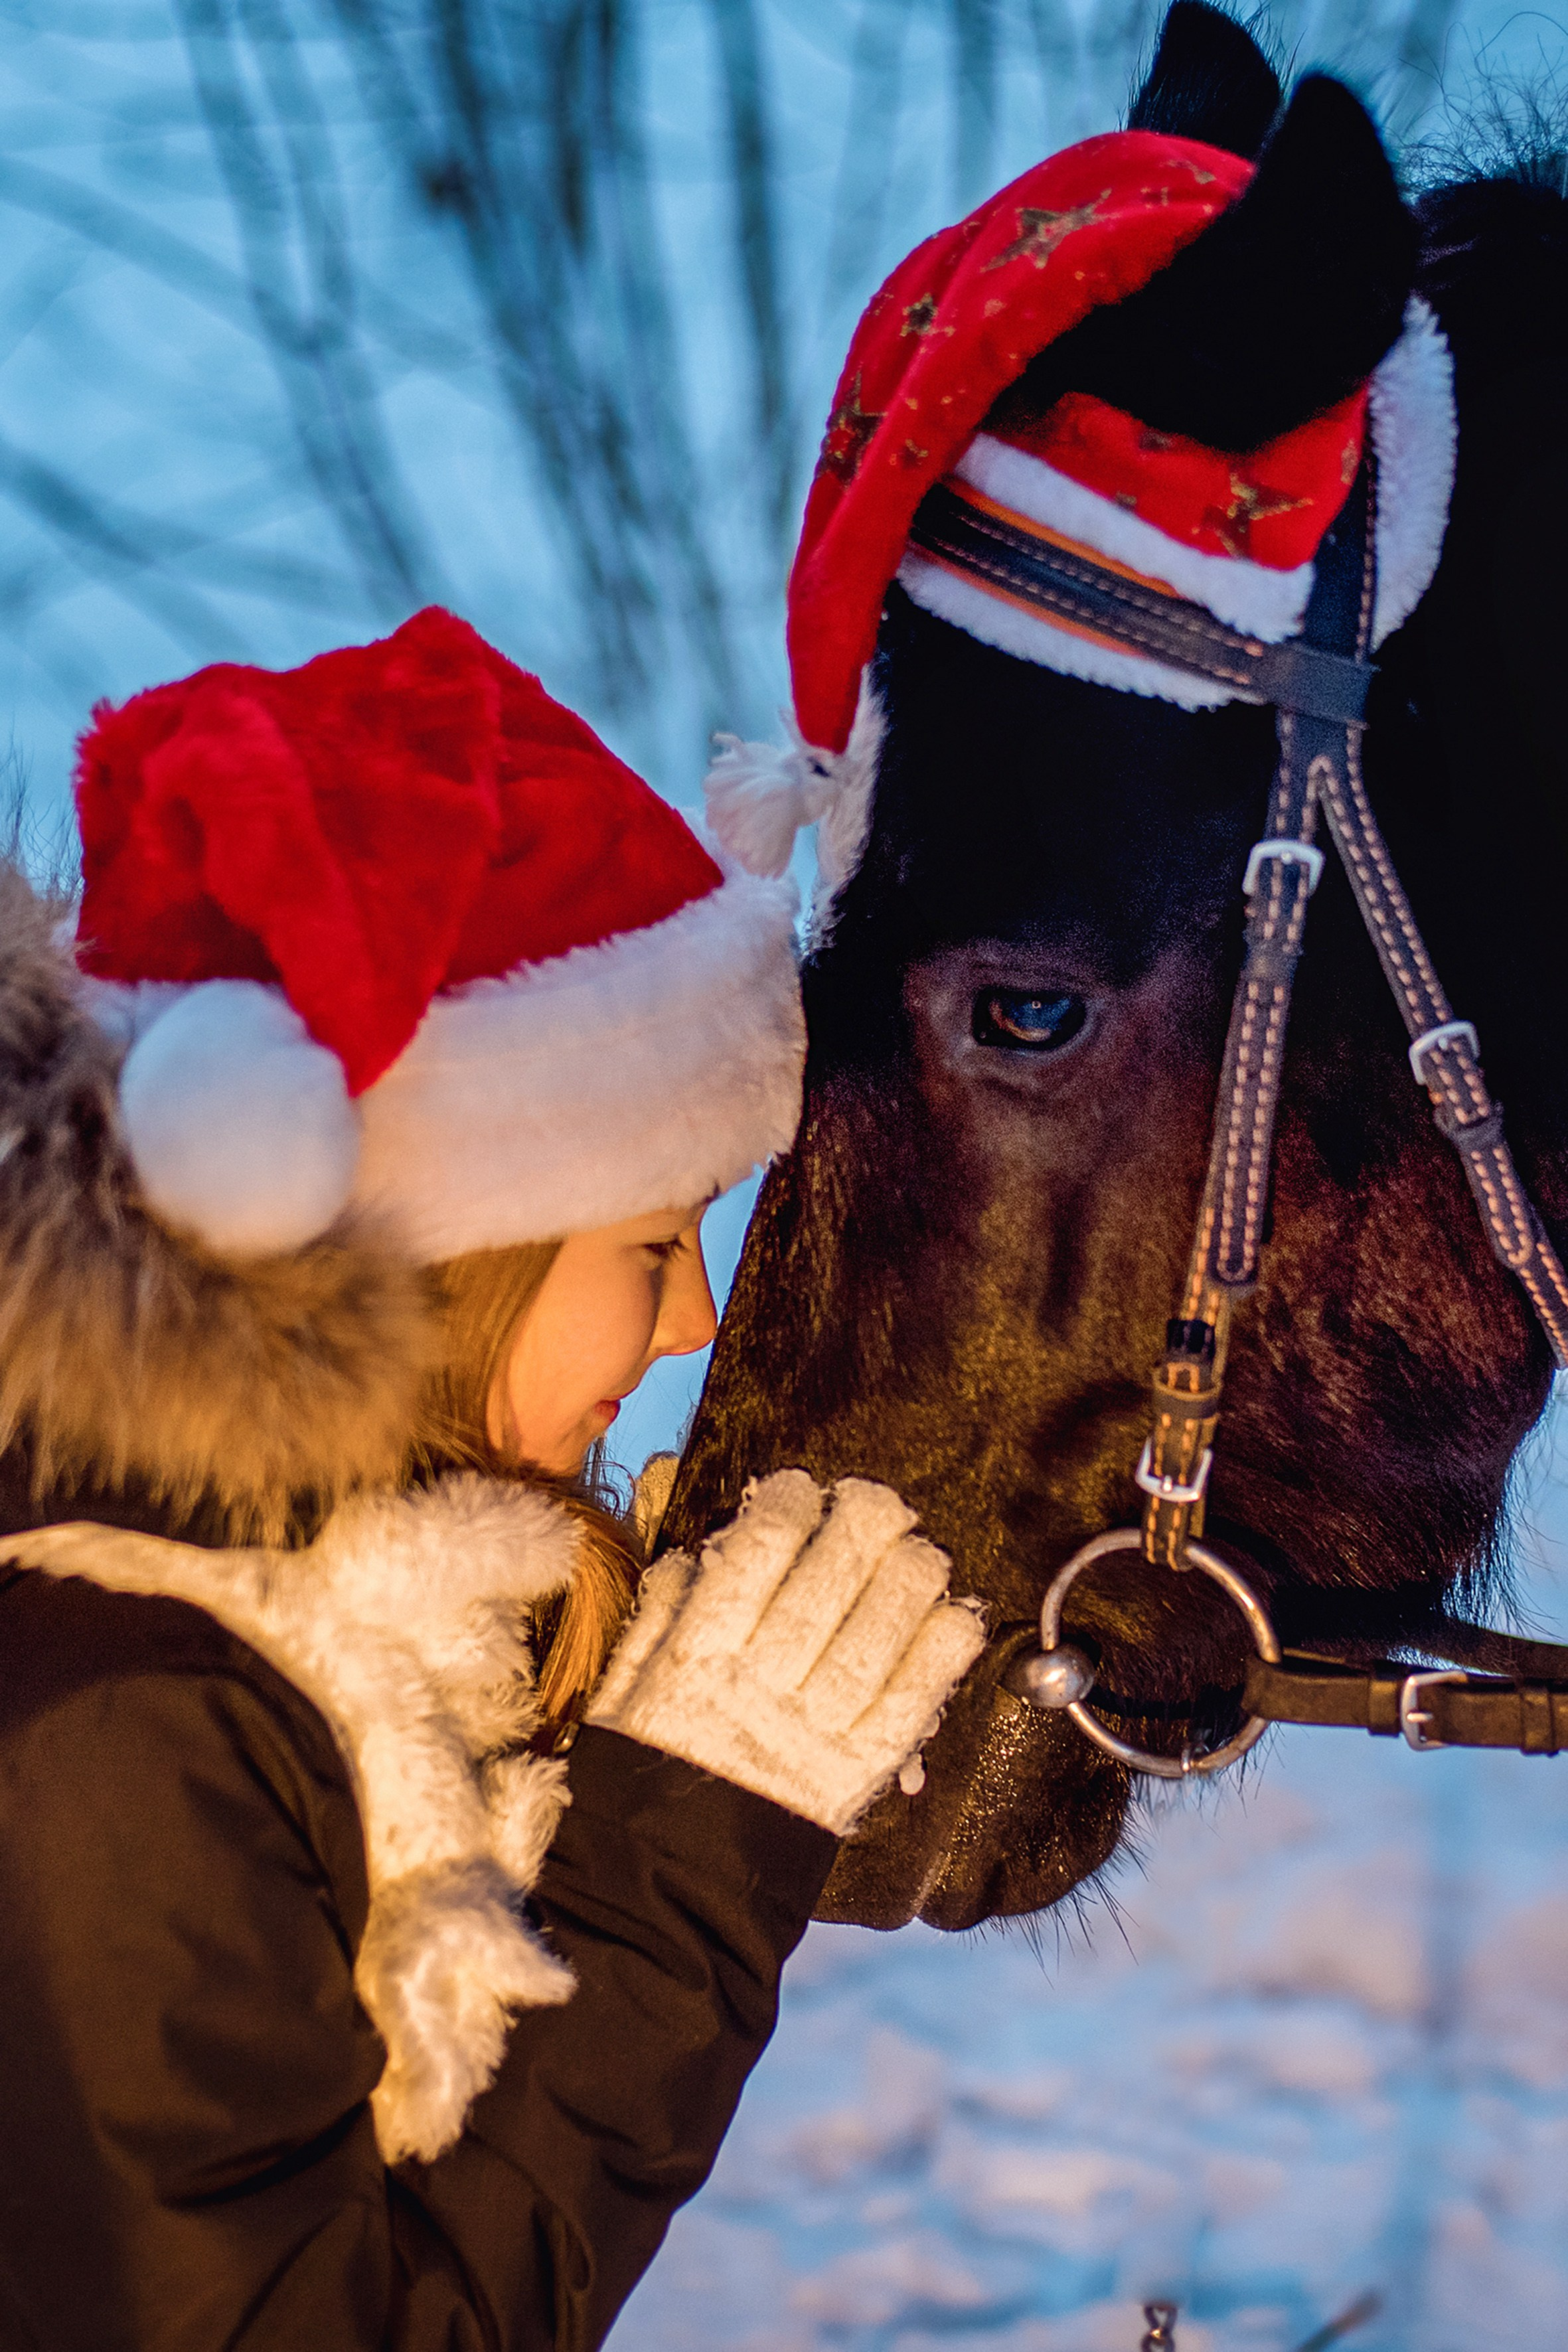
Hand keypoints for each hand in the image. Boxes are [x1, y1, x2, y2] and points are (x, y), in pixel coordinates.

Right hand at [587, 1471, 984, 1834]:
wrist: (666, 1894)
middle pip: (827, 1583)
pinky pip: (910, 1702)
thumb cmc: (642, 1779)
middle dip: (863, 1525)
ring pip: (876, 1633)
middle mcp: (759, 1686)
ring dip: (910, 1579)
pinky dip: (941, 1655)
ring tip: (922, 1550)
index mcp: (696, 1658)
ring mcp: (813, 1731)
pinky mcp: (856, 1774)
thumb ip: (657, 1619)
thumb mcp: (620, 1695)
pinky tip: (957, 1615)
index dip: (788, 1509)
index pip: (755, 1557)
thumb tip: (699, 1553)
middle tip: (881, 1500)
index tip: (801, 1488)